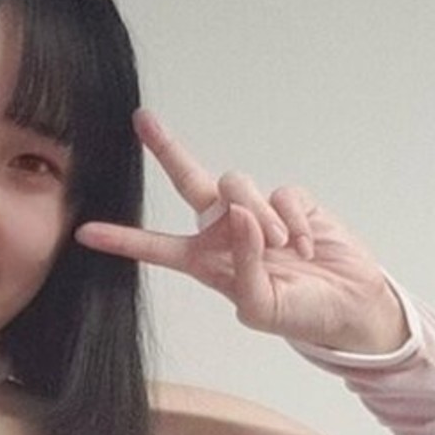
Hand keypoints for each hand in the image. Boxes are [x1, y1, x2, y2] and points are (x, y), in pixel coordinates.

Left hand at [75, 110, 408, 355]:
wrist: (349, 305)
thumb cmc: (299, 314)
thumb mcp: (262, 306)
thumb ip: (244, 265)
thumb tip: (240, 216)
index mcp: (207, 263)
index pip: (158, 248)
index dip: (123, 241)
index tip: (85, 233)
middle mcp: (224, 232)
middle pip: (190, 182)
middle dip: (166, 150)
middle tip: (142, 120)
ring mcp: (256, 213)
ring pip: (238, 186)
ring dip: (260, 217)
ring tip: (284, 249)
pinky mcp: (289, 202)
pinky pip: (281, 195)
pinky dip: (295, 221)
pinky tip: (306, 245)